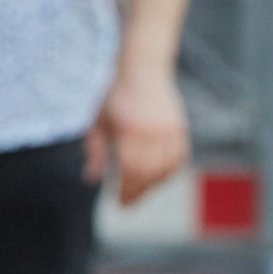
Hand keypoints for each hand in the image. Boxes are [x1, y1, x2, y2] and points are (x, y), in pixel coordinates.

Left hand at [85, 66, 188, 205]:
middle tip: (128, 205)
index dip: (125, 190)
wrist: (143, 69)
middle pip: (149, 173)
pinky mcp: (179, 126)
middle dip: (139, 192)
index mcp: (129, 131)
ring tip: (143, 192)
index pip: (130, 170)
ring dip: (155, 184)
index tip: (117, 202)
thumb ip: (95, 151)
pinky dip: (172, 170)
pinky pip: (180, 156)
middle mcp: (152, 132)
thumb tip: (92, 179)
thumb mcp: (97, 122)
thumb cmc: (115, 95)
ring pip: (167, 167)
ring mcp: (169, 129)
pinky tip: (161, 177)